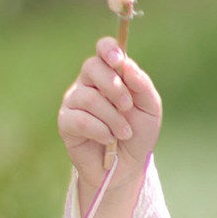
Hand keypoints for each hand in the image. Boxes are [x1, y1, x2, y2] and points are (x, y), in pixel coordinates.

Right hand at [59, 39, 161, 191]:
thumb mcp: (150, 110)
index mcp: (109, 75)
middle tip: (127, 106)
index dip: (108, 49)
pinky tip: (109, 140)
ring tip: (124, 133)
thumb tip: (126, 65)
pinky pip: (79, 119)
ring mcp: (74, 102)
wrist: (127, 168)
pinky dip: (100, 130)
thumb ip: (142, 85)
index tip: (118, 61)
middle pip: (91, 66)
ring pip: (88, 97)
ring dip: (112, 117)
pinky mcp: (66, 123)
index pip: (102, 50)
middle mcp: (88, 84)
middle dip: (113, 87)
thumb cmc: (137, 135)